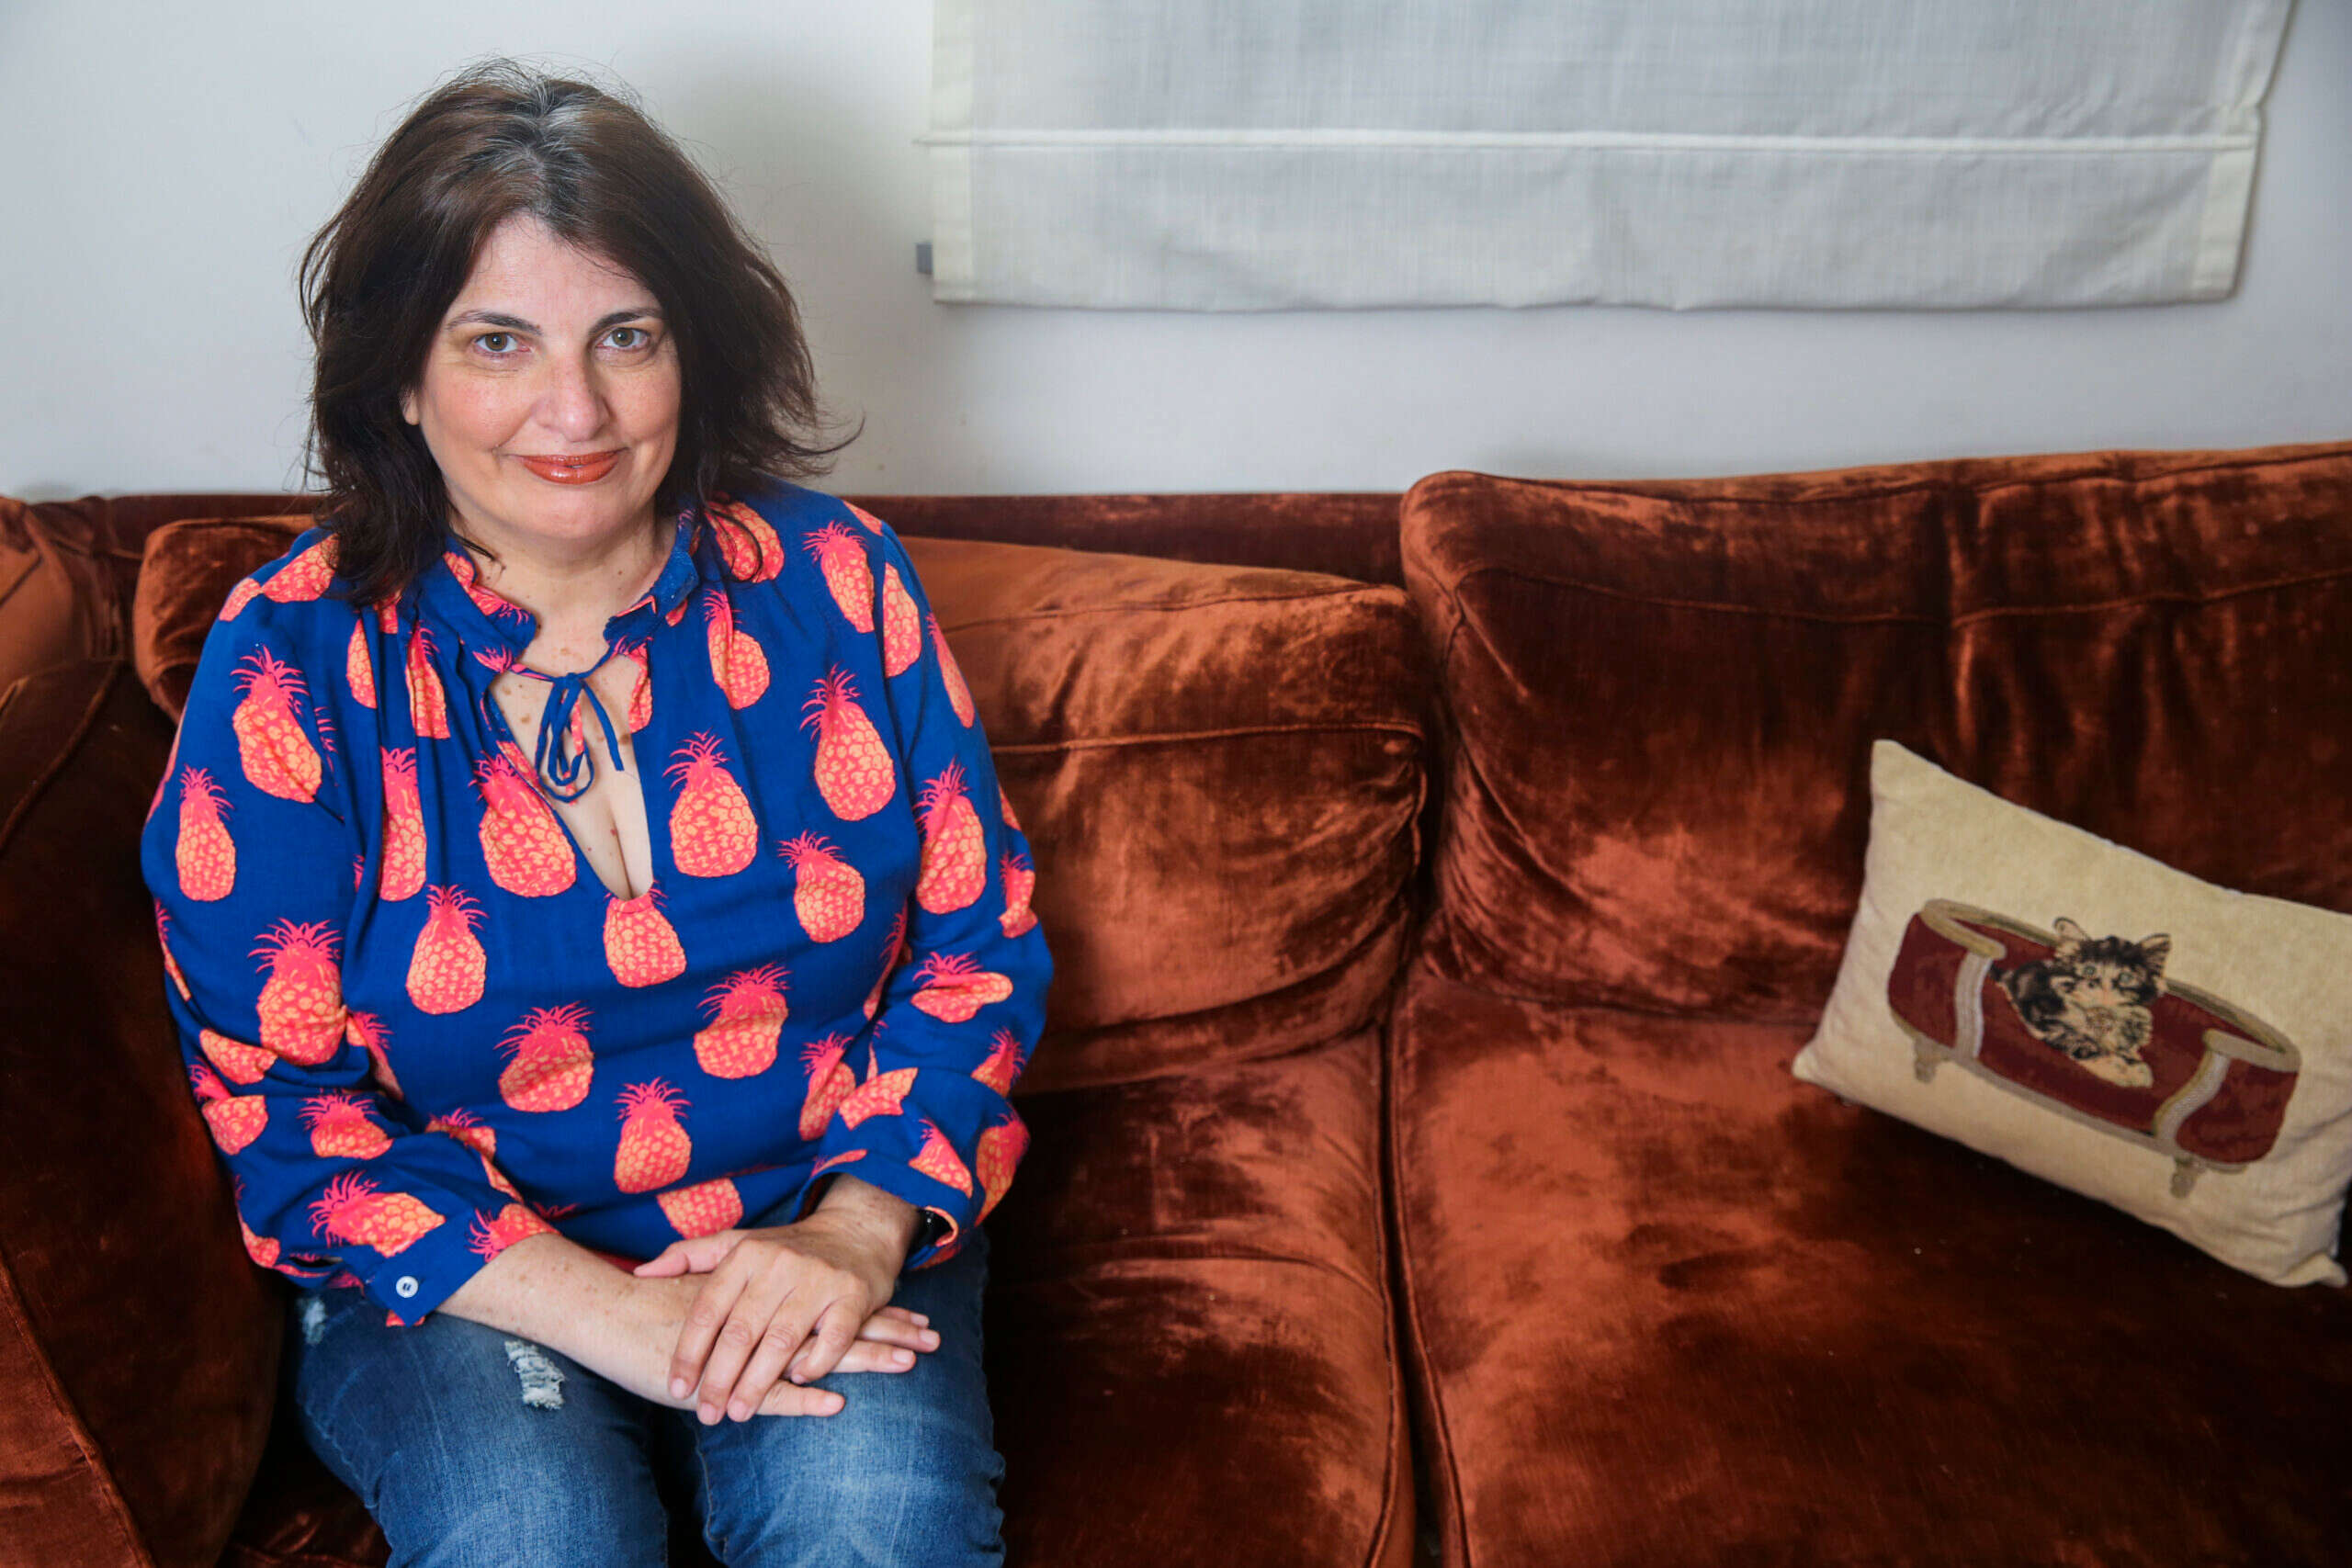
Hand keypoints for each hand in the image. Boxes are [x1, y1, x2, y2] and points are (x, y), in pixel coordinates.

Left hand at [631, 1211, 913, 1423]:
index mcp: (747, 1254)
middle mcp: (781, 1264)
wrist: (857, 1230)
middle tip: (706, 1413)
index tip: (676, 1387)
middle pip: (741, 1331)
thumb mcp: (739, 1242)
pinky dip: (815, 1364)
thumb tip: (642, 1273)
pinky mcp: (853, 1295)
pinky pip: (833, 1338)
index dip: (689, 1352)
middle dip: (719, 1378)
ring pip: (782, 1340)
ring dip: (758, 1382)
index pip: (709, 1309)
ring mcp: (819, 1280)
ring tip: (739, 1412)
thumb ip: (690, 1255)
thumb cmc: (788, 1248)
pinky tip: (798, 1381)